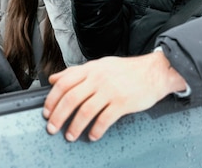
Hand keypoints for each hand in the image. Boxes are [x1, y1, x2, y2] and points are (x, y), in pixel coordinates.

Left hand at [42, 51, 186, 141]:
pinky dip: (96, 130)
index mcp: (91, 69)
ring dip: (74, 126)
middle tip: (52, 128)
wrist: (155, 71)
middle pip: (71, 99)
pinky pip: (104, 119)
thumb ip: (76, 72)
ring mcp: (110, 90)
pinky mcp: (122, 103)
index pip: (64, 83)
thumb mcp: (99, 65)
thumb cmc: (127, 70)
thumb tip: (54, 78)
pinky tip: (92, 136)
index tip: (46, 112)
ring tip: (70, 136)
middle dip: (58, 116)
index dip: (52, 99)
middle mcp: (98, 79)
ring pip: (85, 111)